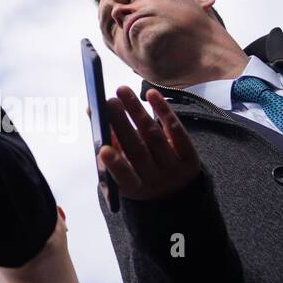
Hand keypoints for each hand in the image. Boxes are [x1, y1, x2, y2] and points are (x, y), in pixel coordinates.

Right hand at [98, 87, 201, 201]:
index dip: (115, 165)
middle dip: (122, 124)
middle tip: (109, 102)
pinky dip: (163, 110)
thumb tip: (93, 110)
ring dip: (137, 110)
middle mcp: (156, 180)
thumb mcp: (120, 168)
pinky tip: (151, 94)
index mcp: (134, 188)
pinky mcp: (190, 155)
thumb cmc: (137, 174)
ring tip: (122, 90)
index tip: (103, 149)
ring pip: (154, 135)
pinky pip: (176, 130)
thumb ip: (107, 142)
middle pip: (138, 149)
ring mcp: (175, 168)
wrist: (175, 192)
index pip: (125, 177)